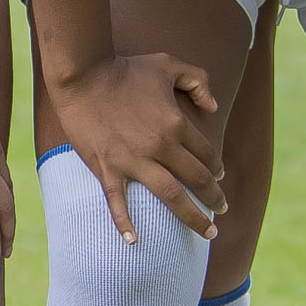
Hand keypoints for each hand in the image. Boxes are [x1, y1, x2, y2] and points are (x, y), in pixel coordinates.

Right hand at [39, 53, 221, 241]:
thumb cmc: (125, 69)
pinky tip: (133, 241)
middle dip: (214, 198)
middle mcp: (160, 146)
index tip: (220, 176)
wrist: (82, 74)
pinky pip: (118, 202)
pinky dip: (125, 224)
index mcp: (176, 123)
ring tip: (207, 232)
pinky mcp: (107, 168)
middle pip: (197, 180)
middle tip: (222, 210)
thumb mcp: (168, 64)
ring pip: (171, 198)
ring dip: (192, 218)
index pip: (207, 154)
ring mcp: (133, 160)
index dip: (217, 168)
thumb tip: (214, 108)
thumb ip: (198, 80)